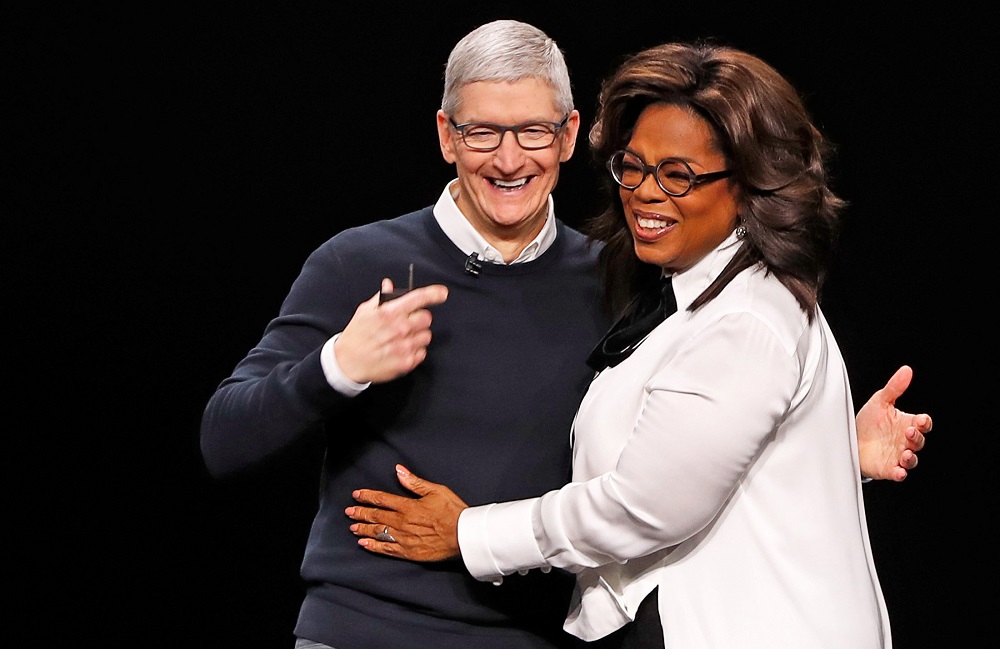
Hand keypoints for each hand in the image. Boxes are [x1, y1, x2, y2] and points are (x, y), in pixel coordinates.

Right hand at [334, 279, 447, 383]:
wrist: (347, 363)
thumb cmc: (356, 336)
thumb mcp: (365, 311)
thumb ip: (381, 298)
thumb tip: (389, 284)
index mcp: (390, 313)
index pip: (419, 298)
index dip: (434, 294)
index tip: (442, 293)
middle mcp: (400, 328)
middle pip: (427, 318)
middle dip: (419, 318)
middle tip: (408, 322)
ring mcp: (405, 346)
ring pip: (427, 335)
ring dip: (418, 335)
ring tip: (402, 338)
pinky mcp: (407, 362)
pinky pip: (422, 352)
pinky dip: (415, 350)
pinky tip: (401, 349)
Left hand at [346, 464, 467, 560]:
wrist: (463, 535)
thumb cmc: (453, 512)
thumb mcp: (436, 490)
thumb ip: (415, 482)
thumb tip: (399, 471)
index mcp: (408, 506)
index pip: (382, 499)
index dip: (367, 496)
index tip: (357, 495)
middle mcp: (402, 522)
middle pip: (376, 516)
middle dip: (360, 513)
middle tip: (349, 512)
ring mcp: (404, 538)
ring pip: (378, 532)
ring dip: (363, 529)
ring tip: (353, 527)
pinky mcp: (408, 552)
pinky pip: (386, 548)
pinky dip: (373, 546)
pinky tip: (365, 544)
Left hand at [856, 365, 932, 480]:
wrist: (850, 439)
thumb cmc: (869, 422)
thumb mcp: (880, 402)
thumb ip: (894, 388)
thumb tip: (906, 370)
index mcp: (906, 424)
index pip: (923, 424)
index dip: (923, 422)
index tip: (920, 420)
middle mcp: (905, 441)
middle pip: (919, 441)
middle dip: (916, 438)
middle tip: (908, 432)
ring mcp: (897, 456)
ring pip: (912, 460)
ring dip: (911, 458)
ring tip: (906, 454)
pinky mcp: (888, 468)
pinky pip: (898, 473)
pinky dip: (900, 473)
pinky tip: (899, 471)